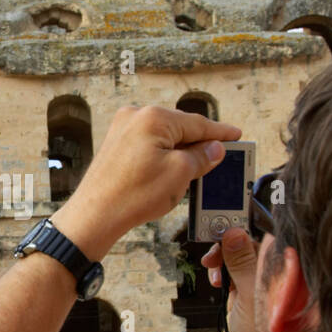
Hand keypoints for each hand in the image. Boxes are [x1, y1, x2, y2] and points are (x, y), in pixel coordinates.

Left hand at [55, 106, 240, 259]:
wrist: (95, 215)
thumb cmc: (133, 195)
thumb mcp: (180, 174)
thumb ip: (201, 157)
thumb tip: (214, 148)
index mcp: (154, 117)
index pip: (197, 123)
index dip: (220, 132)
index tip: (236, 135)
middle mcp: (135, 116)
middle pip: (180, 128)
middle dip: (200, 143)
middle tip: (221, 155)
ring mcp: (122, 129)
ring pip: (164, 137)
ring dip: (181, 150)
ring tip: (198, 167)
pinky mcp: (115, 144)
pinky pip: (148, 144)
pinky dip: (163, 154)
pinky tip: (172, 169)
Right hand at [201, 227, 268, 331]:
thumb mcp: (251, 296)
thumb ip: (243, 263)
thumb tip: (234, 233)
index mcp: (288, 272)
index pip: (271, 236)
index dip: (249, 227)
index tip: (227, 223)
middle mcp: (277, 275)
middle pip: (252, 243)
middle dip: (230, 242)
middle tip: (213, 248)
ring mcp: (260, 285)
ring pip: (239, 257)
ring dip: (222, 257)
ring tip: (212, 267)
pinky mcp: (245, 295)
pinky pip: (232, 272)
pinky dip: (221, 271)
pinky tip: (215, 280)